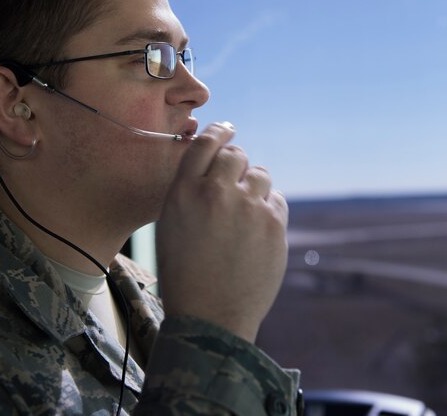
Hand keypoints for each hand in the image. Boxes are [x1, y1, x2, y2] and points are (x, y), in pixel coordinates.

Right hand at [155, 122, 288, 342]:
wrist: (210, 317)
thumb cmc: (185, 274)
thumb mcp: (171, 225)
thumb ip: (190, 191)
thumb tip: (215, 164)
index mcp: (184, 192)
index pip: (205, 144)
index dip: (218, 132)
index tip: (227, 130)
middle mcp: (216, 193)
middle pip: (235, 155)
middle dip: (236, 163)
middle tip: (234, 181)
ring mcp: (248, 208)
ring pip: (259, 174)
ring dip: (253, 185)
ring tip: (244, 212)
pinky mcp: (274, 224)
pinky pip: (275, 199)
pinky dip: (268, 208)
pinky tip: (256, 230)